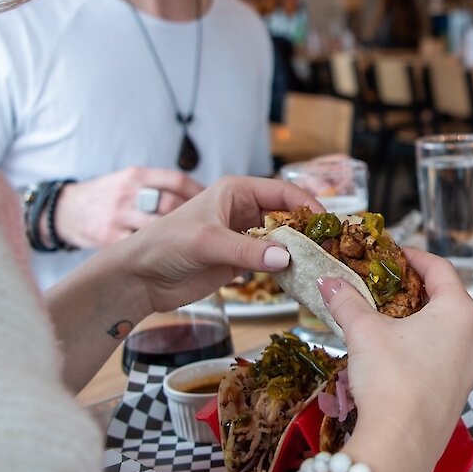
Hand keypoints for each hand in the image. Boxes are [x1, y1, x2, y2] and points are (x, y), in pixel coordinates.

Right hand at [54, 167, 204, 247]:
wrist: (65, 212)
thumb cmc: (106, 198)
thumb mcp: (131, 181)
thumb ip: (160, 188)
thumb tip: (201, 199)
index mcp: (137, 176)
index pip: (177, 181)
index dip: (199, 195)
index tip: (214, 207)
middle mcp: (128, 193)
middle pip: (170, 204)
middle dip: (194, 219)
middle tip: (210, 231)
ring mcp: (118, 216)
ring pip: (157, 227)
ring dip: (177, 238)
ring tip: (193, 246)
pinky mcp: (109, 239)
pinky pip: (139, 247)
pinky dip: (156, 254)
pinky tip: (168, 257)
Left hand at [122, 175, 321, 314]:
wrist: (141, 277)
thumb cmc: (166, 245)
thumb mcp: (207, 242)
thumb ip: (246, 251)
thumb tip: (286, 258)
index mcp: (236, 191)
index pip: (282, 191)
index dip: (307, 204)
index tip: (327, 224)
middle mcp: (244, 210)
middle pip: (287, 216)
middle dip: (308, 231)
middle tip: (331, 249)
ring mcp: (244, 237)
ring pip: (282, 241)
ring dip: (300, 253)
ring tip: (323, 266)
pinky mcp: (240, 262)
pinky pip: (271, 263)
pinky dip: (287, 270)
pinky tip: (301, 280)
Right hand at [319, 249, 472, 471]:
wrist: (400, 445)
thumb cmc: (390, 379)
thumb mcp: (363, 331)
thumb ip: (346, 301)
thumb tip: (328, 282)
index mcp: (459, 312)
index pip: (440, 269)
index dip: (415, 257)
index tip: (394, 255)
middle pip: (447, 300)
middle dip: (415, 291)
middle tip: (388, 286)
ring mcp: (472, 369)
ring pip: (448, 332)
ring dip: (420, 322)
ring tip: (388, 320)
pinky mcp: (461, 394)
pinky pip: (445, 358)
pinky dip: (423, 348)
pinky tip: (396, 355)